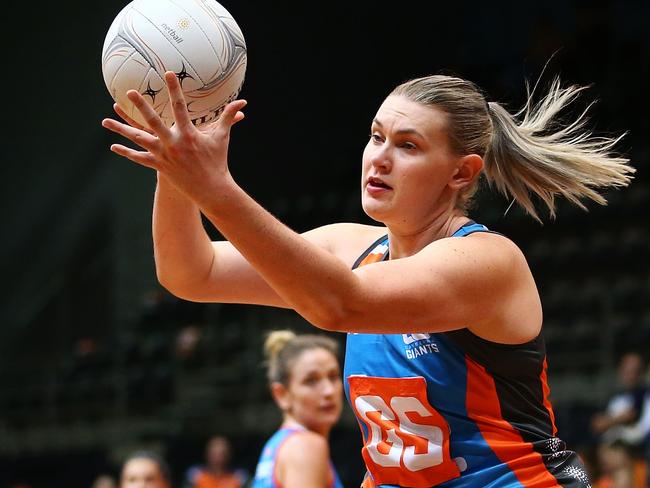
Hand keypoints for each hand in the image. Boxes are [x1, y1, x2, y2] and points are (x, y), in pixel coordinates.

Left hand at [102, 71, 246, 205]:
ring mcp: (164, 155)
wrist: (212, 189)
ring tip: (106, 121)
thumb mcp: (222, 137)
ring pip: (139, 140)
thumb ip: (229, 117)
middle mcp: (174, 144)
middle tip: (130, 92)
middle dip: (141, 106)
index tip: (168, 74)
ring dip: (122, 130)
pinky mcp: (159, 166)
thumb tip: (242, 103)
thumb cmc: (218, 161)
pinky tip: (114, 146)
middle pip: (153, 121)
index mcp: (189, 134)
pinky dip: (127, 152)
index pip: (180, 107)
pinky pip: (139, 158)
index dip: (174, 89)